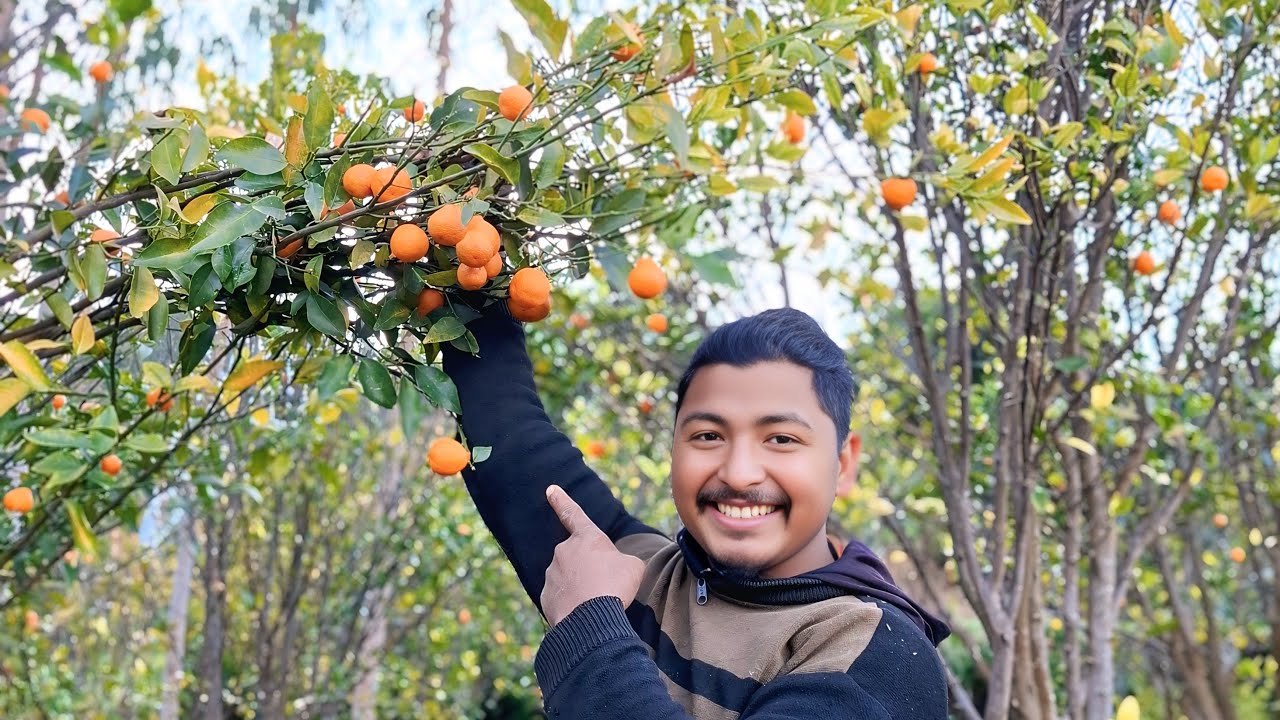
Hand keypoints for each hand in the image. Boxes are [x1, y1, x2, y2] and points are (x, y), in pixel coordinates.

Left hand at [540, 485, 644, 626]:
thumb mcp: (633, 567)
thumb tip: (615, 569)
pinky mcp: (546, 595)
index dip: (561, 500)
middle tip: (606, 586)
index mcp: (586, 537)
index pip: (573, 514)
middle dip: (590, 569)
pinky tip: (584, 613)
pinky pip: (562, 597)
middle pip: (578, 557)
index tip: (550, 489)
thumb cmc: (614, 586)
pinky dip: (572, 604)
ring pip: (569, 578)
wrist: (591, 619)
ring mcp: (552, 573)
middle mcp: (564, 551)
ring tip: (597, 603)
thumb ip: (622, 561)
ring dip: (582, 587)